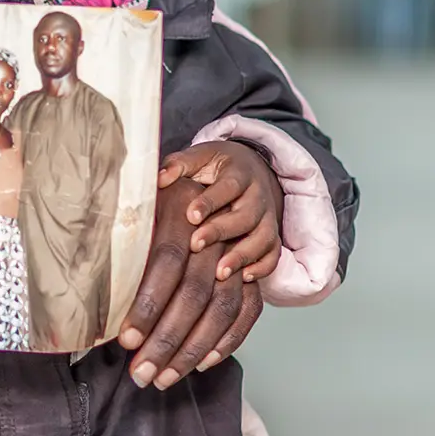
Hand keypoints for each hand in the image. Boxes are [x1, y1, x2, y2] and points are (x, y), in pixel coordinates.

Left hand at [118, 177, 262, 390]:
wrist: (196, 182)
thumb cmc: (148, 204)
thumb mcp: (128, 211)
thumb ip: (114, 244)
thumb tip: (88, 290)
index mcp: (178, 209)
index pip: (165, 262)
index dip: (146, 303)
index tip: (126, 339)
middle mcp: (213, 233)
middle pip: (195, 292)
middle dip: (167, 339)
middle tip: (141, 373)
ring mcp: (237, 254)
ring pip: (222, 309)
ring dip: (192, 350)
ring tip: (162, 379)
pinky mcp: (250, 273)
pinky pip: (247, 312)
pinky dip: (226, 341)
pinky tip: (202, 364)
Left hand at [159, 141, 282, 280]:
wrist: (250, 169)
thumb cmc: (216, 167)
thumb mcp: (199, 157)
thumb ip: (179, 165)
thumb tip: (160, 179)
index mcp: (239, 173)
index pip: (228, 187)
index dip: (210, 202)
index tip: (190, 215)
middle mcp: (257, 196)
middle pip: (246, 216)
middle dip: (221, 231)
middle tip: (195, 244)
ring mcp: (268, 218)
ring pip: (263, 238)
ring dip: (242, 255)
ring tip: (219, 272)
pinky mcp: (273, 235)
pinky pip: (274, 254)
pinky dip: (262, 267)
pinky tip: (243, 278)